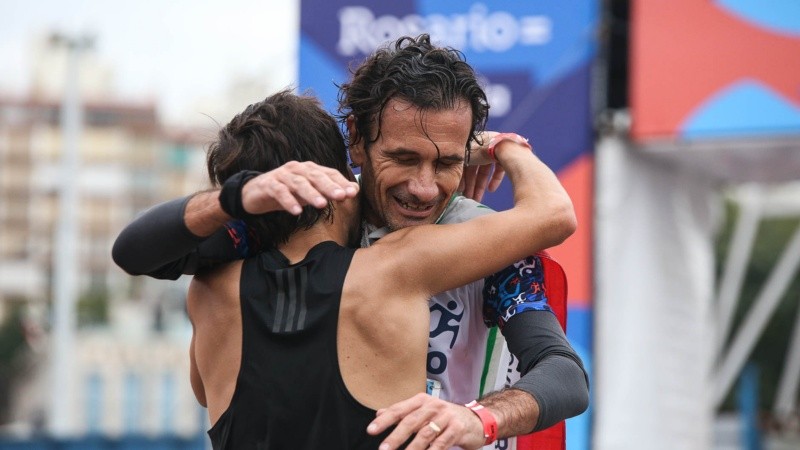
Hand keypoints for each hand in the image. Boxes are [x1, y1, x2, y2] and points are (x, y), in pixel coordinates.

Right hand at [240, 161, 358, 214]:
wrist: (256, 192)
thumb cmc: (288, 191)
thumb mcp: (310, 192)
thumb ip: (329, 191)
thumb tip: (353, 191)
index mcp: (309, 169)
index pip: (328, 173)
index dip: (340, 182)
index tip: (352, 194)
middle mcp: (297, 169)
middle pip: (315, 176)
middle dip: (329, 186)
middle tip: (341, 196)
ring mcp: (282, 175)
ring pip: (298, 183)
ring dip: (311, 194)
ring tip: (321, 205)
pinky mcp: (269, 185)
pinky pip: (280, 192)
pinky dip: (288, 201)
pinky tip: (296, 212)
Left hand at [366, 393, 485, 449]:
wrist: (476, 420)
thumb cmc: (444, 417)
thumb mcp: (424, 410)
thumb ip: (403, 412)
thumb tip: (379, 413)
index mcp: (421, 400)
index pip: (399, 409)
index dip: (385, 420)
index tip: (370, 430)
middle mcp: (433, 406)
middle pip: (411, 421)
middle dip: (396, 436)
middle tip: (383, 449)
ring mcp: (446, 417)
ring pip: (425, 434)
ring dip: (412, 448)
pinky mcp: (457, 429)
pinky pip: (441, 443)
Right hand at [459, 131, 504, 201]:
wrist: (499, 145)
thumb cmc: (478, 150)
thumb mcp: (460, 159)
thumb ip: (456, 168)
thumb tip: (449, 180)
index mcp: (468, 147)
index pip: (462, 165)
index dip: (461, 178)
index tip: (459, 191)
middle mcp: (479, 148)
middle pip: (473, 170)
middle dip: (470, 185)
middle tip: (468, 198)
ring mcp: (492, 152)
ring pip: (484, 172)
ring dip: (480, 186)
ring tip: (477, 199)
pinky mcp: (503, 156)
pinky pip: (497, 170)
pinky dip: (494, 180)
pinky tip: (491, 190)